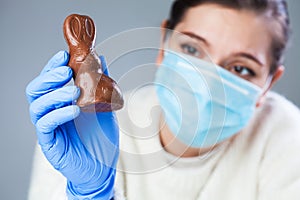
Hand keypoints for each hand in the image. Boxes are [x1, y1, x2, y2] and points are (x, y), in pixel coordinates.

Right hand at [26, 51, 118, 198]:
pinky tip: (75, 110)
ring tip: (75, 92)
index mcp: (61, 102)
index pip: (49, 80)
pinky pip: (46, 125)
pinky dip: (59, 114)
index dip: (52, 66)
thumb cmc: (102, 137)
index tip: (64, 55)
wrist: (103, 167)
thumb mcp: (105, 105)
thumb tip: (101, 58)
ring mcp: (49, 128)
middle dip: (49, 77)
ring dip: (55, 94)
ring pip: (38, 106)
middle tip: (66, 72)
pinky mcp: (50, 143)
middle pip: (36, 90)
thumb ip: (101, 83)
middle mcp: (51, 112)